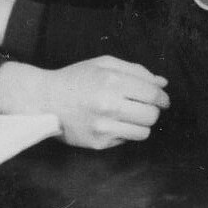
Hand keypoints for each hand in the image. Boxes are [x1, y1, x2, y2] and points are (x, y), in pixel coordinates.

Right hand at [0, 56, 168, 147]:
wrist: (44, 100)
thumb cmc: (76, 79)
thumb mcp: (103, 64)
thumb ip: (136, 71)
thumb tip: (163, 83)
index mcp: (112, 80)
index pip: (153, 94)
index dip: (162, 97)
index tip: (162, 99)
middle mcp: (109, 105)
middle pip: (152, 115)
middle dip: (152, 110)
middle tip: (143, 106)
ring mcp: (104, 126)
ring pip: (144, 132)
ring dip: (141, 124)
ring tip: (128, 116)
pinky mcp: (98, 143)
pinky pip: (126, 140)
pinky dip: (124, 132)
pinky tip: (111, 123)